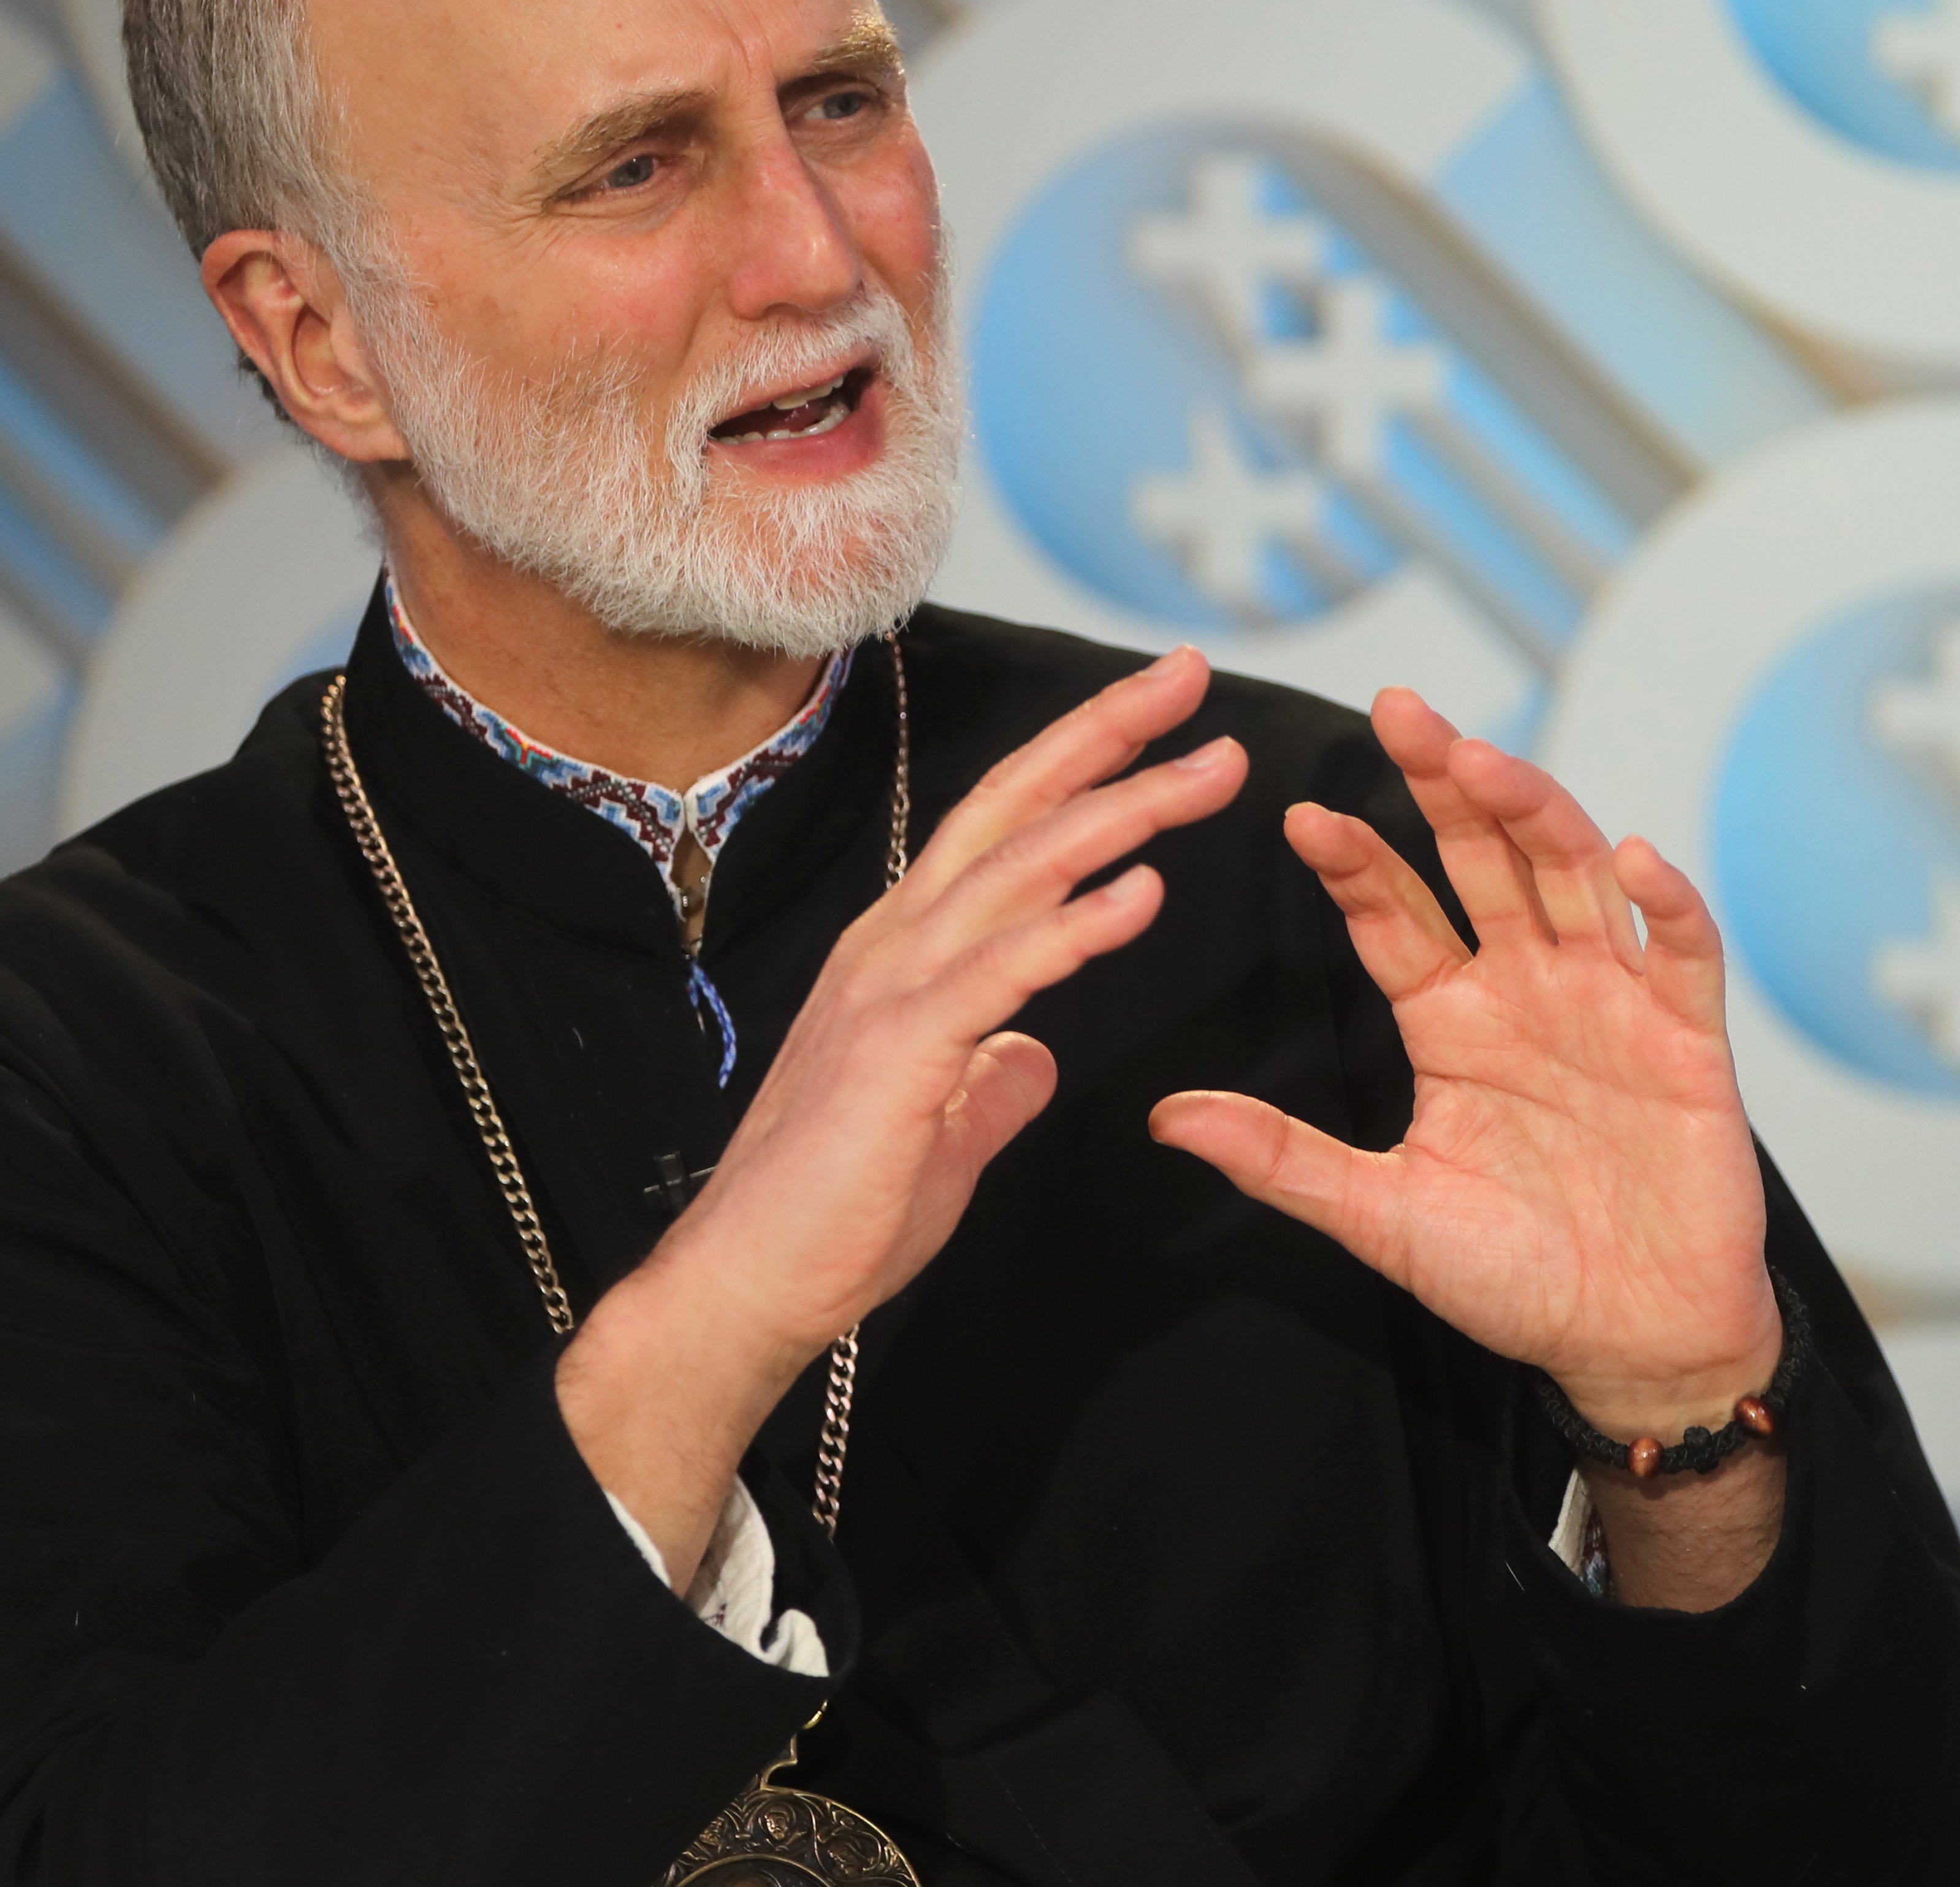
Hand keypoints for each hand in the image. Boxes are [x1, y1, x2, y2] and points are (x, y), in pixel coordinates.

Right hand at [560, 648, 1242, 1570]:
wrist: (752, 1283)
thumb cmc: (841, 1213)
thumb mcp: (946, 1128)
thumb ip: (991, 1077)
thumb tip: (1034, 1056)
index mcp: (907, 951)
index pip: (1005, 825)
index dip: (1082, 759)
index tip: (1165, 713)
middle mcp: (896, 944)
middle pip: (1013, 808)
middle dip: (1107, 735)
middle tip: (1192, 675)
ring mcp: (892, 990)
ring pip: (1018, 869)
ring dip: (1120, 812)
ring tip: (1207, 770)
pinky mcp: (898, 1051)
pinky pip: (1001, 971)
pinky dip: (1074, 925)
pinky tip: (1142, 894)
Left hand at [1148, 689, 1779, 1446]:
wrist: (1631, 1346)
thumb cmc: (1513, 1278)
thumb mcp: (1382, 1217)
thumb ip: (1284, 1161)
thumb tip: (1167, 1118)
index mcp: (1452, 1018)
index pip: (1396, 914)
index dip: (1356, 860)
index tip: (1301, 816)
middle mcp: (1530, 988)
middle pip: (1484, 859)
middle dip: (1444, 783)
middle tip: (1399, 710)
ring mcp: (1613, 1005)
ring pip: (1575, 877)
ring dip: (1534, 813)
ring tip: (1486, 762)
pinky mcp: (1690, 1041)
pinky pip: (1683, 955)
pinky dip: (1667, 905)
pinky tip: (1632, 860)